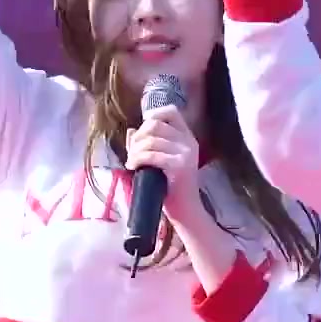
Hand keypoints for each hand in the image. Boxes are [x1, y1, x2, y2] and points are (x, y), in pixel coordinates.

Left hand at [125, 104, 203, 229]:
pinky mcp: (180, 166)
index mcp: (186, 137)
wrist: (184, 209)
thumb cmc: (169, 186)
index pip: (171, 112)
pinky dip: (137, 159)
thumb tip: (131, 130)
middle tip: (132, 153)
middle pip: (155, 124)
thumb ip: (147, 144)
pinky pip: (151, 155)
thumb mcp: (158, 160)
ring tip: (131, 163)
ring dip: (134, 151)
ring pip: (150, 140)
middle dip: (137, 138)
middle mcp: (188, 141)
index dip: (153, 116)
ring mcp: (186, 153)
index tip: (141, 133)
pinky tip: (133, 167)